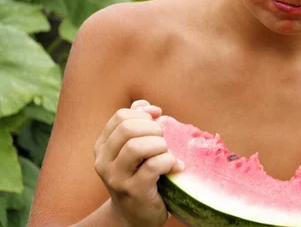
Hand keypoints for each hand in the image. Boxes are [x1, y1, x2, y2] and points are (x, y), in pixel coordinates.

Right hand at [93, 100, 183, 226]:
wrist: (134, 216)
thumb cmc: (139, 176)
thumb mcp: (133, 150)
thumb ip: (137, 124)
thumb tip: (148, 106)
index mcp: (103, 147)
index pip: (120, 116)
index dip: (143, 113)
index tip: (157, 119)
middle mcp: (104, 161)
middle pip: (127, 128)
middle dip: (152, 128)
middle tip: (163, 140)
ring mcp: (117, 178)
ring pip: (136, 146)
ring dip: (160, 145)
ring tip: (167, 153)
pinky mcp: (133, 191)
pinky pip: (153, 166)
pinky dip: (169, 161)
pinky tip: (176, 167)